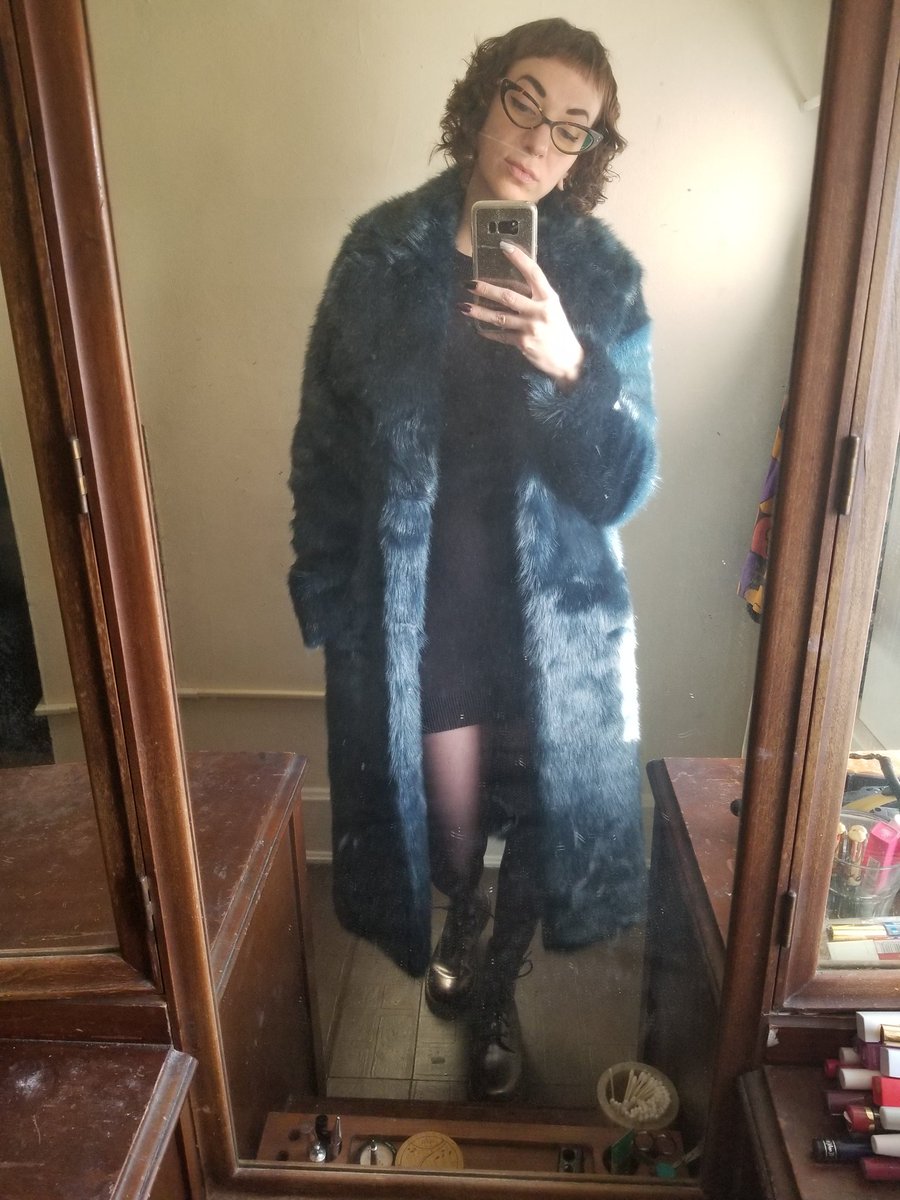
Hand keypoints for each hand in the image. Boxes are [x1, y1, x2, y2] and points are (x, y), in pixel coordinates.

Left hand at [460, 241, 583, 385]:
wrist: (568, 359)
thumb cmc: (558, 329)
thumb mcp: (552, 308)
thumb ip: (536, 296)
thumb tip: (510, 283)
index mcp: (549, 298)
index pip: (533, 272)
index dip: (519, 258)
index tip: (503, 246)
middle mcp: (540, 311)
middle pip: (508, 296)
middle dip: (486, 289)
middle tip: (469, 283)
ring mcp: (531, 328)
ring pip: (499, 317)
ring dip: (479, 311)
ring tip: (463, 306)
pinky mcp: (523, 343)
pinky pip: (501, 335)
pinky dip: (488, 332)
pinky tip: (478, 329)